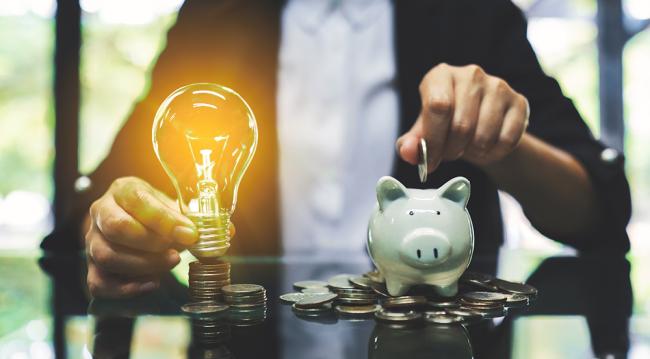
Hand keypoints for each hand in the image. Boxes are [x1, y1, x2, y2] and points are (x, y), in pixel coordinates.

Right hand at [85, 177, 197, 297]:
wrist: (137, 225)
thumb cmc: (156, 215)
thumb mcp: (170, 206)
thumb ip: (179, 218)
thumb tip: (190, 234)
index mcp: (122, 190)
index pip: (137, 200)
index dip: (164, 220)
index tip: (189, 234)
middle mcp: (101, 212)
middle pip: (117, 228)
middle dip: (151, 244)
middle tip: (176, 253)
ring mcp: (92, 240)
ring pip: (107, 256)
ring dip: (142, 266)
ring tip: (168, 264)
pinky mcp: (91, 267)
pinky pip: (99, 283)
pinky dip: (127, 288)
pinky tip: (152, 283)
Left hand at [396, 63, 529, 170]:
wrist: (480, 124)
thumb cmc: (446, 125)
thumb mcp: (424, 132)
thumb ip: (411, 143)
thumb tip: (407, 152)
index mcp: (440, 75)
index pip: (437, 107)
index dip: (433, 140)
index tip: (430, 160)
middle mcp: (470, 74)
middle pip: (461, 125)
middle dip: (452, 150)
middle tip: (450, 154)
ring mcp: (498, 85)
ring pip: (484, 135)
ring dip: (474, 153)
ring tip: (468, 148)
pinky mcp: (519, 102)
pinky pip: (507, 139)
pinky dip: (495, 153)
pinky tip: (487, 148)